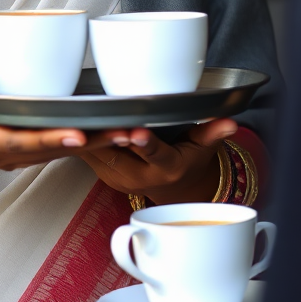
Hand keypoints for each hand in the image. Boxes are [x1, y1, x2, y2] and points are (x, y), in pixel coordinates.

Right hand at [0, 59, 119, 179]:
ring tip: (129, 133)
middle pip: (45, 151)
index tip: (77, 132)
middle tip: (122, 133)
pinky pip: (53, 151)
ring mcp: (9, 157)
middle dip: (86, 143)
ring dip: (92, 146)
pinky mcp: (21, 153)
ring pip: (55, 154)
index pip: (14, 140)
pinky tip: (111, 134)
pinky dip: (82, 144)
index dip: (47, 138)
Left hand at [79, 120, 238, 205]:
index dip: (144, 143)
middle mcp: (139, 177)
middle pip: (117, 152)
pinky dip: (80, 140)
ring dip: (86, 137)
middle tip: (92, 114)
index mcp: (165, 168)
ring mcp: (118, 177)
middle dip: (104, 134)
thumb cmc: (188, 161)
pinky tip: (70, 123)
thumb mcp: (203, 147)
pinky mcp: (103, 173)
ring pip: (97, 154)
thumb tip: (230, 122)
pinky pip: (88, 156)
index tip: (136, 131)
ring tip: (74, 114)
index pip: (154, 154)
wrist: (172, 188)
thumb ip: (213, 132)